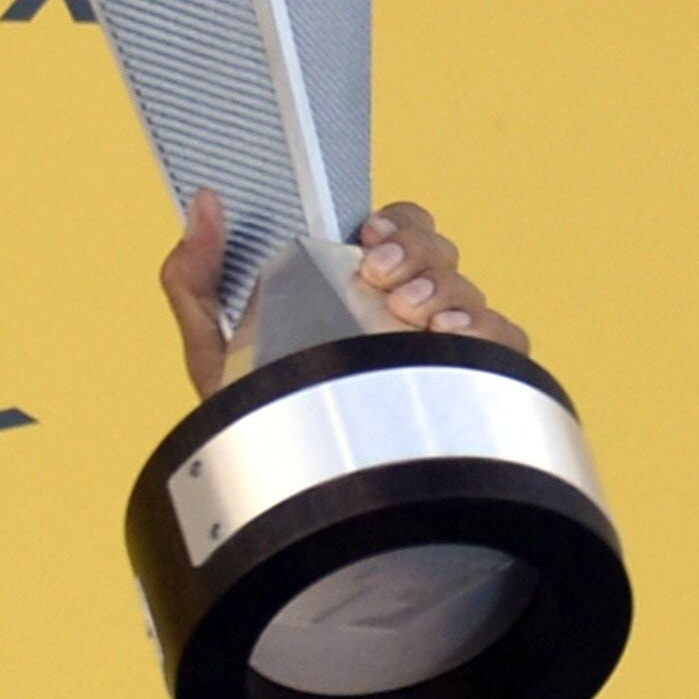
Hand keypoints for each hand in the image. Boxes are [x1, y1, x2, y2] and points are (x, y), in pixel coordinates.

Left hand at [160, 188, 532, 399]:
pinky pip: (503, 341)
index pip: (396, 229)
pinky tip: (446, 337)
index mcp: (354, 288)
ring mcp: (439, 346)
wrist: (283, 495)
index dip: (393, 221)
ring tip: (403, 313)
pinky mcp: (471, 382)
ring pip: (467, 289)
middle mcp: (403, 312)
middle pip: (438, 249)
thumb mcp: (213, 348)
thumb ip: (195, 275)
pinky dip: (485, 330)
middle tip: (376, 274)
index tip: (368, 234)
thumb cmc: (254, 421)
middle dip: (413, 250)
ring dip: (441, 289)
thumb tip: (204, 203)